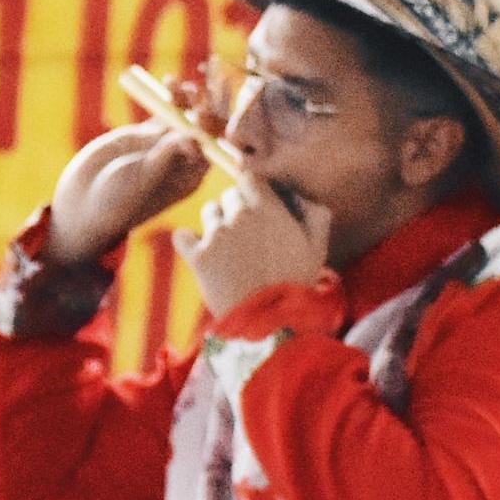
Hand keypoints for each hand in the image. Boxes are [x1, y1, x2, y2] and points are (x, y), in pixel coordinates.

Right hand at [45, 68, 219, 265]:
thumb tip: (192, 134)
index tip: (207, 109)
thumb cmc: (115, 202)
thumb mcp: (142, 180)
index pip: (212, 147)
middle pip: (203, 128)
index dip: (214, 126)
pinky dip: (167, 97)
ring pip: (183, 115)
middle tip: (210, 84)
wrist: (83, 204)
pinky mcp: (146, 135)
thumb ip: (165, 156)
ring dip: (187, 98)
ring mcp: (164, 146)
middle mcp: (183, 161)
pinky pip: (162, 112)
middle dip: (207, 105)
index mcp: (190, 178)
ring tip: (180, 84)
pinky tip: (169, 82)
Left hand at [177, 171, 328, 316]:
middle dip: (236, 211)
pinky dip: (188, 243)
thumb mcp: (317, 247)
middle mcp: (240, 215)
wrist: (270, 320)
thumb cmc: (296, 283)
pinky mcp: (197, 256)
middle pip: (229, 196)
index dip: (252, 191)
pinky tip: (200, 254)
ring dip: (216, 226)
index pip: (250, 178)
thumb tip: (299, 196)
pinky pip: (182, 236)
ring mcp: (216, 235)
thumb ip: (315, 213)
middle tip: (247, 237)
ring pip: (208, 213)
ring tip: (229, 251)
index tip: (256, 207)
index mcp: (268, 208)